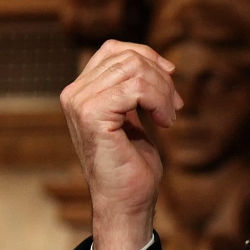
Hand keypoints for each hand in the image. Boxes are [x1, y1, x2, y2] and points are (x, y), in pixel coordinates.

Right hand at [60, 40, 182, 249]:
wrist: (126, 200)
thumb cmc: (132, 162)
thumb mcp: (131, 114)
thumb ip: (130, 86)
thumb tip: (151, 59)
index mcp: (81, 91)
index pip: (114, 49)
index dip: (148, 56)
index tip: (170, 77)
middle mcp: (74, 93)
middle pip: (129, 57)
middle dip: (162, 78)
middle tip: (175, 106)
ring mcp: (80, 103)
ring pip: (136, 69)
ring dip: (164, 91)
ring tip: (169, 116)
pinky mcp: (92, 115)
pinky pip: (137, 87)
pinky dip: (159, 101)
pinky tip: (164, 123)